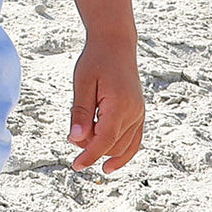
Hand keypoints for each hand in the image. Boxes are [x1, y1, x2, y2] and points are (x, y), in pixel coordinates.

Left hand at [68, 42, 144, 172]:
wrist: (115, 45)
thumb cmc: (96, 61)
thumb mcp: (82, 83)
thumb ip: (80, 112)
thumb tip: (76, 139)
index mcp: (120, 105)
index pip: (105, 140)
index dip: (90, 155)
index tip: (76, 166)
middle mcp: (135, 113)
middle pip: (113, 145)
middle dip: (92, 148)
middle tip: (72, 138)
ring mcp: (140, 114)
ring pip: (125, 146)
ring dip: (105, 150)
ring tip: (84, 146)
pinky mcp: (139, 113)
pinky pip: (135, 140)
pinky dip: (124, 152)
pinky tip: (109, 161)